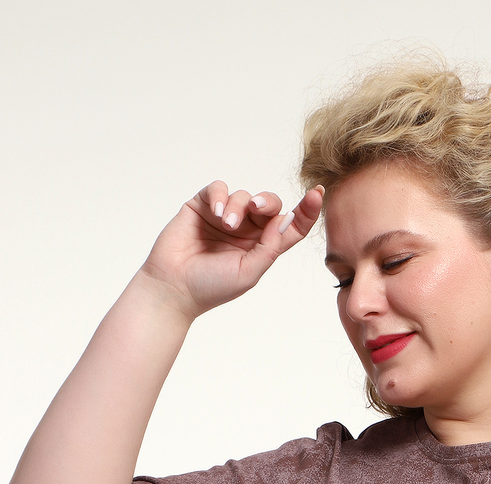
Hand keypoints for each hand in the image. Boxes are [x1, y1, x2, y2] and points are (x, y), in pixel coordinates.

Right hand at [137, 181, 324, 319]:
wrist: (173, 287)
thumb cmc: (211, 287)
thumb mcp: (249, 272)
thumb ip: (270, 247)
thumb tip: (286, 219)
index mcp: (262, 247)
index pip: (290, 226)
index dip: (306, 211)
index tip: (317, 194)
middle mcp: (246, 230)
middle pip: (269, 204)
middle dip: (267, 202)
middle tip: (256, 208)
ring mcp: (225, 217)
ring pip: (243, 196)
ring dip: (237, 206)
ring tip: (226, 224)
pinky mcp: (203, 206)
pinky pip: (219, 188)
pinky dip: (220, 196)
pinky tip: (217, 213)